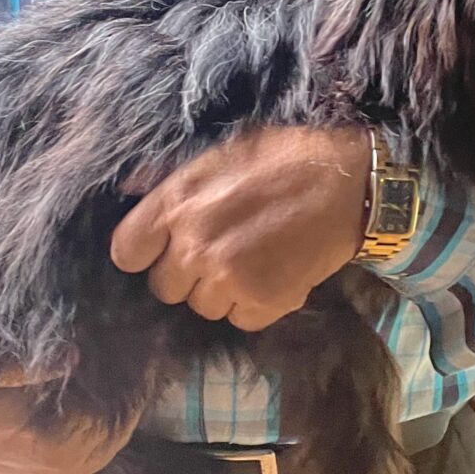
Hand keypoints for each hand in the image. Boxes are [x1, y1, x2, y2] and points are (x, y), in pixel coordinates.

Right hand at [0, 363, 140, 473]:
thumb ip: (30, 367)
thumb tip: (73, 358)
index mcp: (51, 450)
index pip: (113, 417)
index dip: (131, 384)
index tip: (144, 351)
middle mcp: (61, 473)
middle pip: (118, 432)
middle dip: (132, 395)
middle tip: (145, 358)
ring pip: (110, 442)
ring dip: (122, 409)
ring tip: (132, 371)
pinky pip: (96, 449)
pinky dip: (108, 422)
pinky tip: (111, 393)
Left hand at [111, 126, 369, 330]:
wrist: (348, 181)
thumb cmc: (283, 158)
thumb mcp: (218, 153)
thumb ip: (170, 180)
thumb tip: (129, 189)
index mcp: (176, 204)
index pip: (126, 253)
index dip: (144, 253)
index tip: (162, 249)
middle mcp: (194, 245)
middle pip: (164, 288)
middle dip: (188, 274)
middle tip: (221, 251)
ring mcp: (227, 276)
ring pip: (203, 307)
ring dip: (223, 291)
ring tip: (253, 260)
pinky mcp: (262, 301)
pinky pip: (242, 319)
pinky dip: (257, 304)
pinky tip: (275, 275)